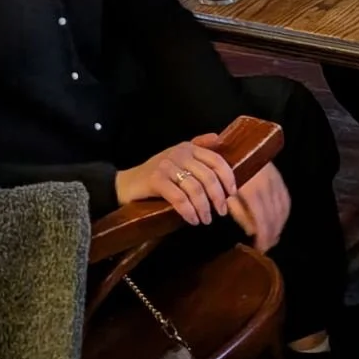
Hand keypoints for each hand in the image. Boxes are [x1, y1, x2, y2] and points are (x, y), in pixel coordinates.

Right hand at [115, 138, 237, 225]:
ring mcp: (167, 166)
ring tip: (205, 220)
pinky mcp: (156, 180)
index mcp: (189, 147)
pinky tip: (192, 219)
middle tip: (221, 212)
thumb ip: (199, 146)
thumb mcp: (178, 157)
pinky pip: (179, 198)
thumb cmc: (157, 173)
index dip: (228, 178)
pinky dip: (188, 211)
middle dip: (218, 197)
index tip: (232, 194)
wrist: (126, 184)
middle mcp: (179, 153)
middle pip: (208, 177)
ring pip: (195, 189)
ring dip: (204, 208)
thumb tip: (219, 138)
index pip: (216, 160)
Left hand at [225, 160, 290, 251]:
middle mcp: (266, 184)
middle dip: (271, 234)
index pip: (261, 217)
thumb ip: (239, 211)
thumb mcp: (225, 190)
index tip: (260, 247)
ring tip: (272, 239)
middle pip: (274, 214)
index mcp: (250, 188)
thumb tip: (251, 230)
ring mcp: (274, 179)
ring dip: (279, 225)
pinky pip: (285, 198)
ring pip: (282, 208)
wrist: (233, 145)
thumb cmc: (223, 170)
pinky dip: (284, 213)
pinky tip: (279, 223)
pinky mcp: (278, 177)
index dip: (263, 234)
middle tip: (266, 248)